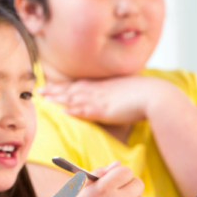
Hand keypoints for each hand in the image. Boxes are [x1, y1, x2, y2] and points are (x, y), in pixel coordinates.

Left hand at [39, 76, 177, 123]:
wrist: (157, 95)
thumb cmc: (147, 93)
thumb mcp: (129, 89)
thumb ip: (118, 92)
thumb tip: (115, 96)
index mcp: (105, 85)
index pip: (80, 85)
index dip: (64, 86)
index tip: (52, 85)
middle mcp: (100, 90)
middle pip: (72, 89)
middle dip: (55, 90)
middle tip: (39, 90)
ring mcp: (101, 100)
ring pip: (75, 98)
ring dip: (59, 98)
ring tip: (44, 99)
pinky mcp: (106, 110)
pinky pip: (86, 110)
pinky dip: (74, 110)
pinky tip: (64, 111)